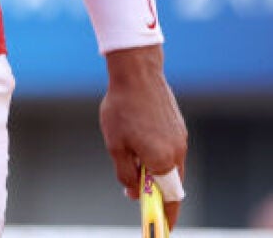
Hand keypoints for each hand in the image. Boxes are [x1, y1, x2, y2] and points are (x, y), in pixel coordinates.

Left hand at [100, 46, 186, 230]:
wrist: (137, 74)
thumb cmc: (121, 109)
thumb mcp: (115, 146)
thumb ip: (125, 173)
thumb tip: (133, 194)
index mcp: (162, 161)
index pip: (170, 198)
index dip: (165, 214)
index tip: (161, 226)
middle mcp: (177, 153)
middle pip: (173, 185)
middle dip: (159, 195)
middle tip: (144, 202)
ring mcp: (181, 140)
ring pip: (171, 167)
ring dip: (157, 174)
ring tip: (134, 169)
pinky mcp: (179, 129)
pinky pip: (171, 152)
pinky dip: (159, 158)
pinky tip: (141, 149)